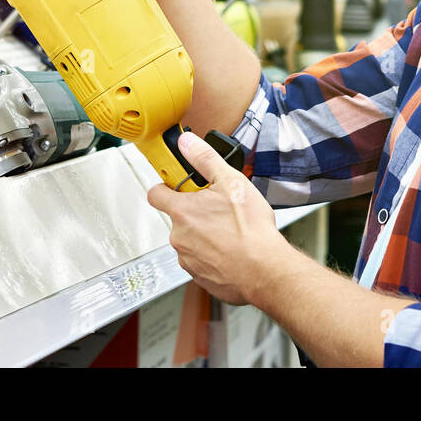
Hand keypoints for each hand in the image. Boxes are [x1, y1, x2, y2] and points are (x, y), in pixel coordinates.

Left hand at [146, 131, 286, 305]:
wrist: (265, 271)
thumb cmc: (251, 230)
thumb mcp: (231, 182)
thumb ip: (204, 159)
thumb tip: (187, 143)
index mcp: (182, 212)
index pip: (155, 194)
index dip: (166, 186)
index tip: (180, 185)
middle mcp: (179, 237)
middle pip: (178, 218)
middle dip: (195, 212)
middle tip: (219, 209)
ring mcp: (188, 259)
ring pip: (190, 240)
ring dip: (204, 235)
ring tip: (229, 232)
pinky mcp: (199, 277)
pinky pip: (201, 260)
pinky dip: (212, 255)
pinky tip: (231, 250)